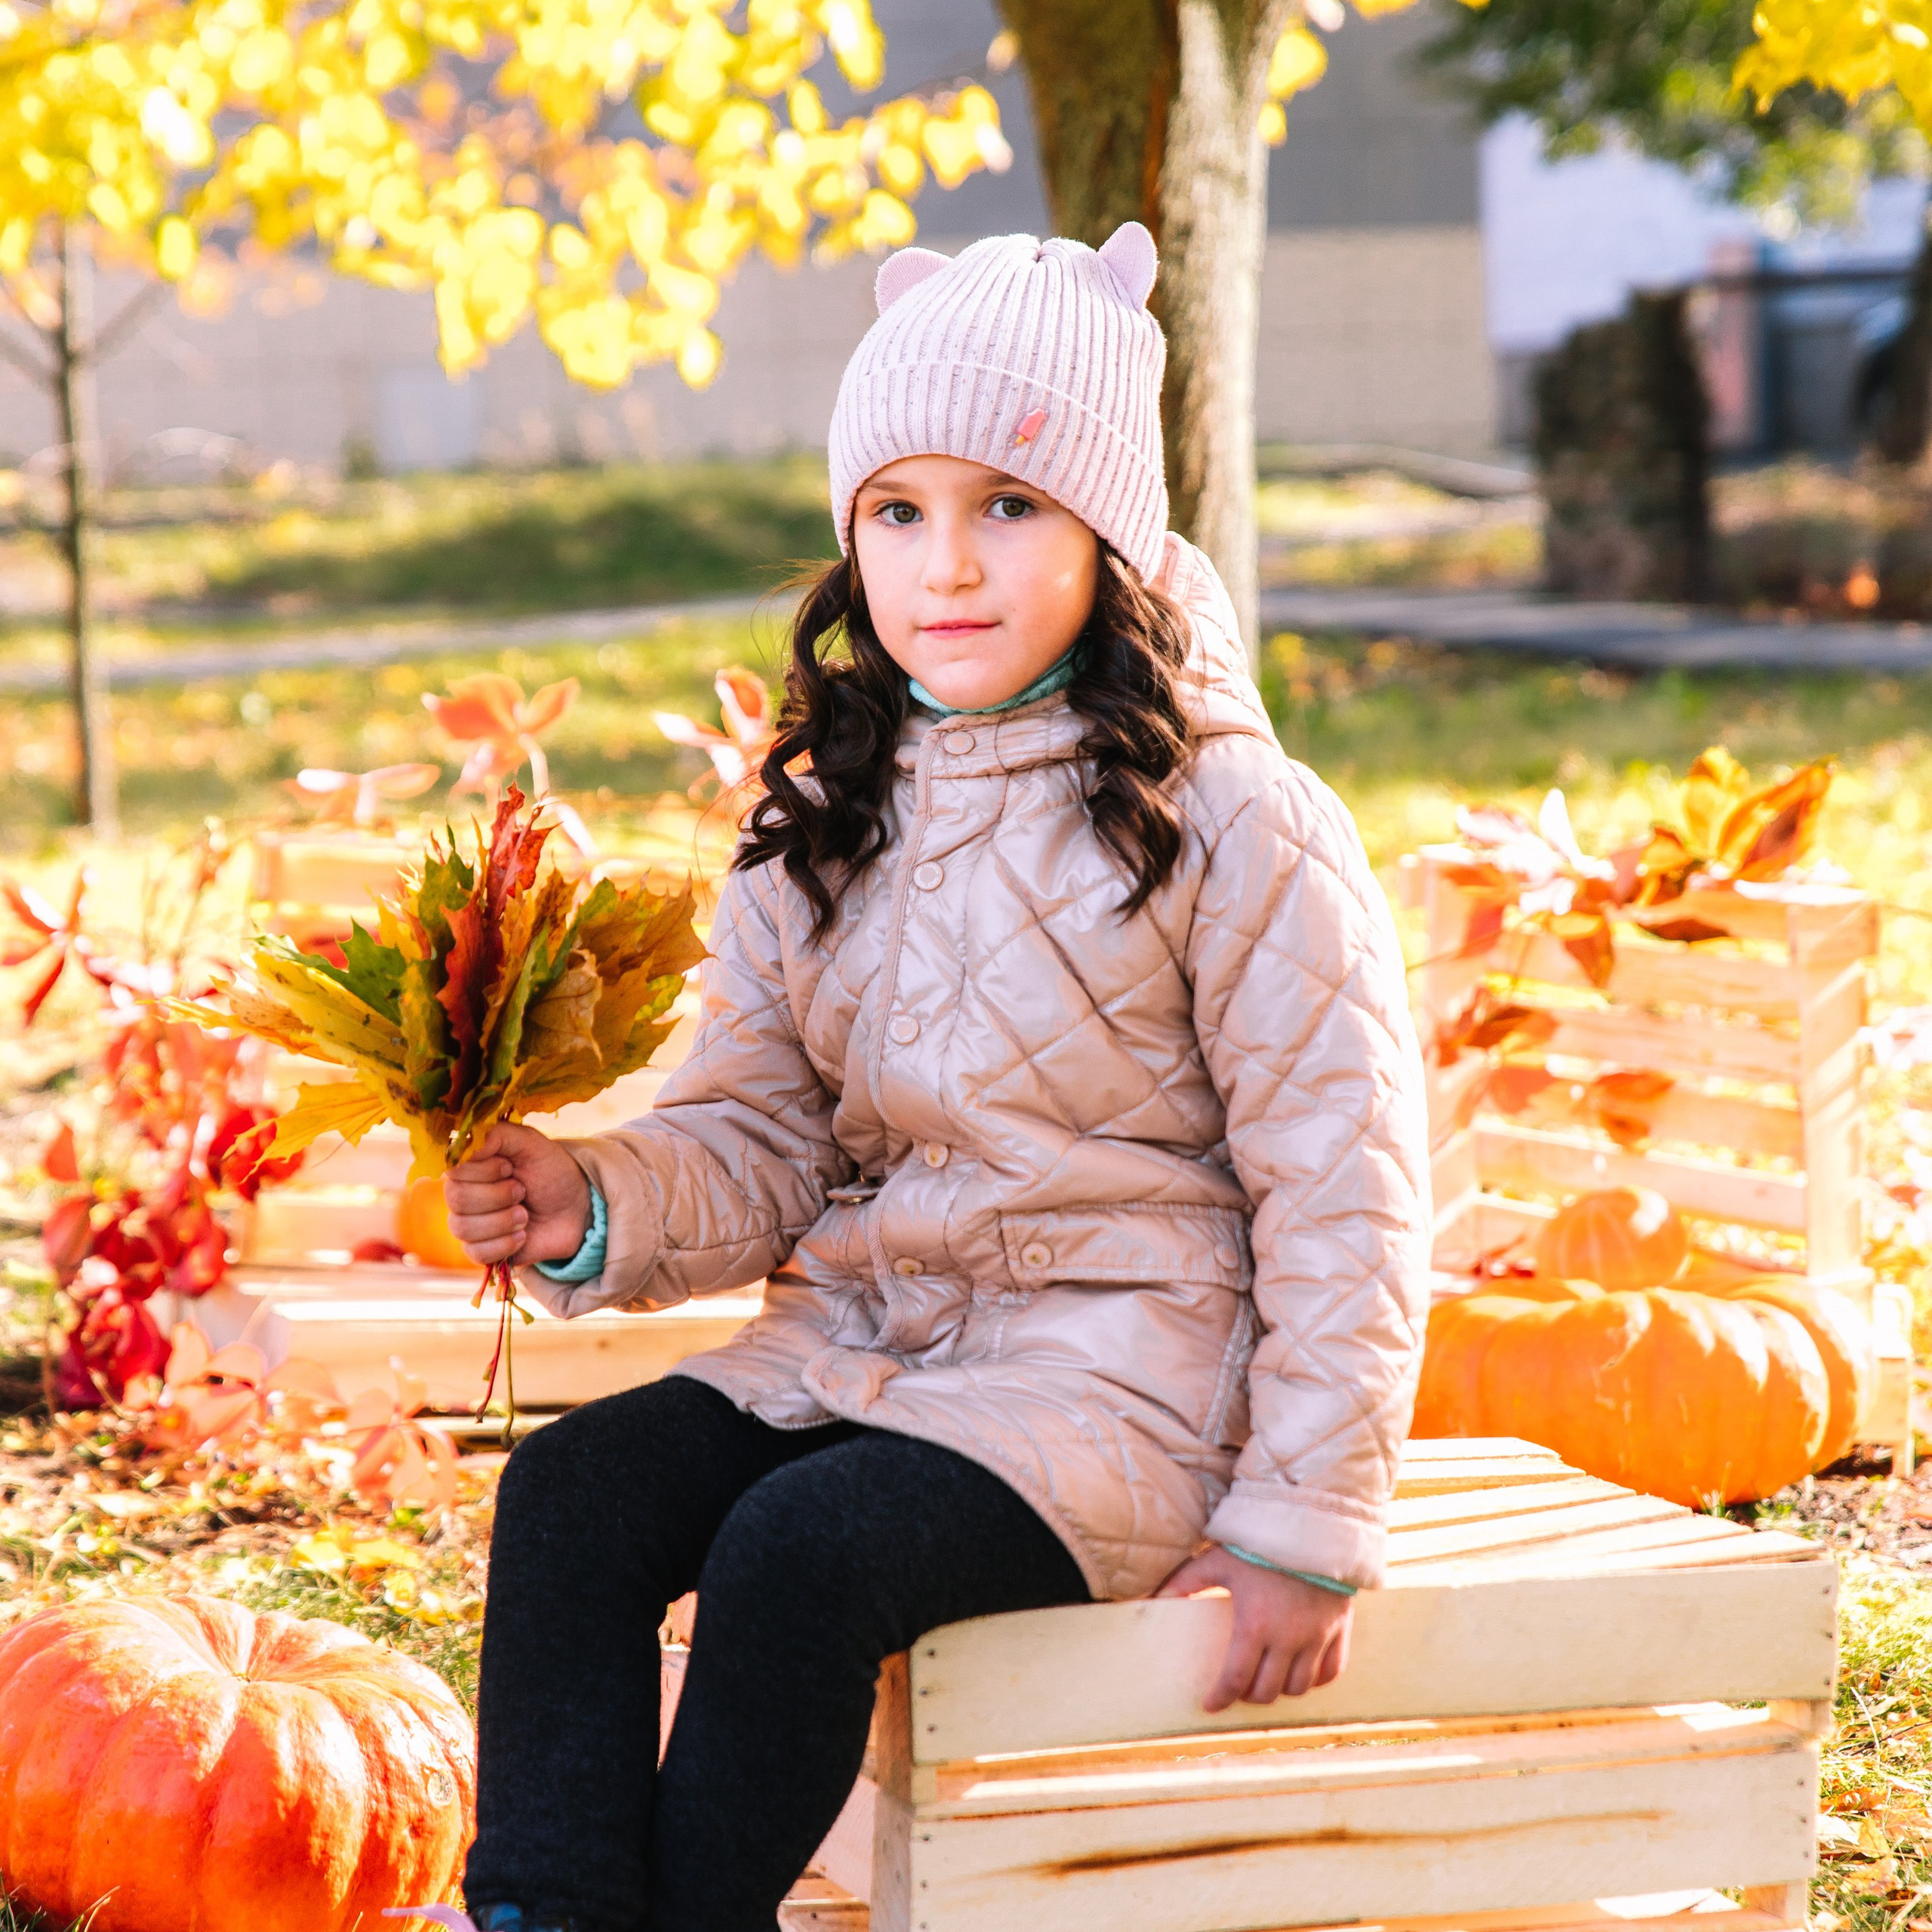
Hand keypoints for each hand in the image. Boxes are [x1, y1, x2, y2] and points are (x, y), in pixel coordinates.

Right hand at [443, 1123, 592, 1268]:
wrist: (576, 1208)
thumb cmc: (551, 1172)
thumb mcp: (532, 1143)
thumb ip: (500, 1134)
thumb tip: (468, 1146)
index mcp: (471, 1167)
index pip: (453, 1171)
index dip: (484, 1171)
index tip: (510, 1167)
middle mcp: (464, 1195)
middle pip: (457, 1199)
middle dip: (498, 1195)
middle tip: (522, 1191)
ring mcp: (470, 1224)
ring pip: (463, 1228)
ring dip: (503, 1220)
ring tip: (525, 1215)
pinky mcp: (482, 1251)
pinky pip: (476, 1253)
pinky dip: (505, 1244)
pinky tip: (523, 1235)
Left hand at [1156, 1545, 1353, 1711]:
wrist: (1311, 1524)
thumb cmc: (1260, 1543)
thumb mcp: (1217, 1559)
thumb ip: (1186, 1582)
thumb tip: (1155, 1600)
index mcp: (1255, 1624)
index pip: (1236, 1678)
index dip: (1221, 1697)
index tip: (1210, 1705)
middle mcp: (1289, 1637)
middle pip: (1268, 1690)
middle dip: (1249, 1695)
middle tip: (1239, 1688)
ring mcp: (1318, 1635)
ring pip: (1300, 1686)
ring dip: (1281, 1689)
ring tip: (1268, 1680)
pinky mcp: (1339, 1628)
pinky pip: (1331, 1671)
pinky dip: (1315, 1679)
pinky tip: (1302, 1673)